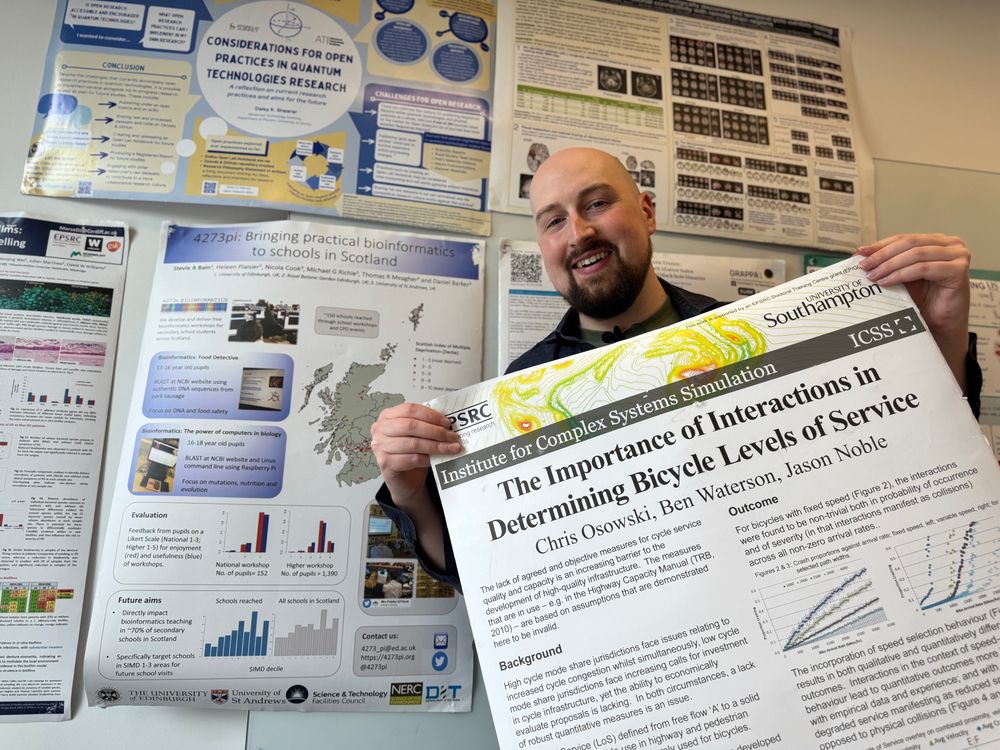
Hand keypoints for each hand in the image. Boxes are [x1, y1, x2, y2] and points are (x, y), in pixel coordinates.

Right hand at [371, 403, 461, 504]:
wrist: (404, 479)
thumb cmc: (409, 453)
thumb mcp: (417, 434)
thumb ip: (426, 424)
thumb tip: (447, 422)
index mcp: (388, 416)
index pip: (410, 409)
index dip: (431, 415)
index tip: (447, 422)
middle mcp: (381, 430)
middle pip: (411, 426)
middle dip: (436, 431)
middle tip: (452, 436)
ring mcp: (381, 446)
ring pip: (413, 443)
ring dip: (436, 446)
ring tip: (451, 448)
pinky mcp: (386, 463)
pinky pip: (412, 459)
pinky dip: (427, 458)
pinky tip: (436, 459)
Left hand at [857, 233, 970, 384]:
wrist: (939, 325)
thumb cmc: (923, 301)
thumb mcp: (902, 276)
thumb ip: (888, 263)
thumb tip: (860, 254)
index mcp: (937, 241)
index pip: (904, 238)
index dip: (880, 245)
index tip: (859, 252)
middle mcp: (950, 244)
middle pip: (909, 243)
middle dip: (883, 254)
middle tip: (864, 265)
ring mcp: (958, 255)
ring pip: (915, 254)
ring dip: (890, 265)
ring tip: (872, 276)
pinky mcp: (959, 270)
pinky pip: (923, 268)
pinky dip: (902, 274)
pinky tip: (886, 282)